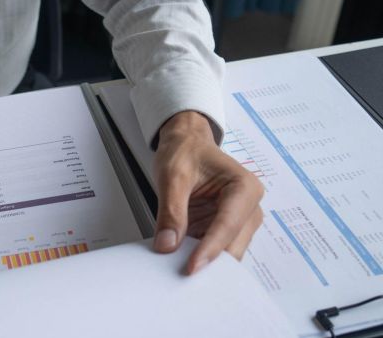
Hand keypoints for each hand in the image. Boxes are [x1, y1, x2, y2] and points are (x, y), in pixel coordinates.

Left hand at [151, 111, 263, 273]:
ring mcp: (238, 219)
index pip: (228, 225)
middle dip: (210, 260)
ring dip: (205, 260)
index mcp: (244, 187)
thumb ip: (171, 211)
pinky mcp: (224, 228)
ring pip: (226, 251)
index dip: (210, 249)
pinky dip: (198, 255)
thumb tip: (168, 244)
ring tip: (178, 268)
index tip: (191, 267)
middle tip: (182, 273)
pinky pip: (214, 248)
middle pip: (233, 244)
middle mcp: (248, 206)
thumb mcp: (173, 176)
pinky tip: (181, 259)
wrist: (186, 142)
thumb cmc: (186, 151)